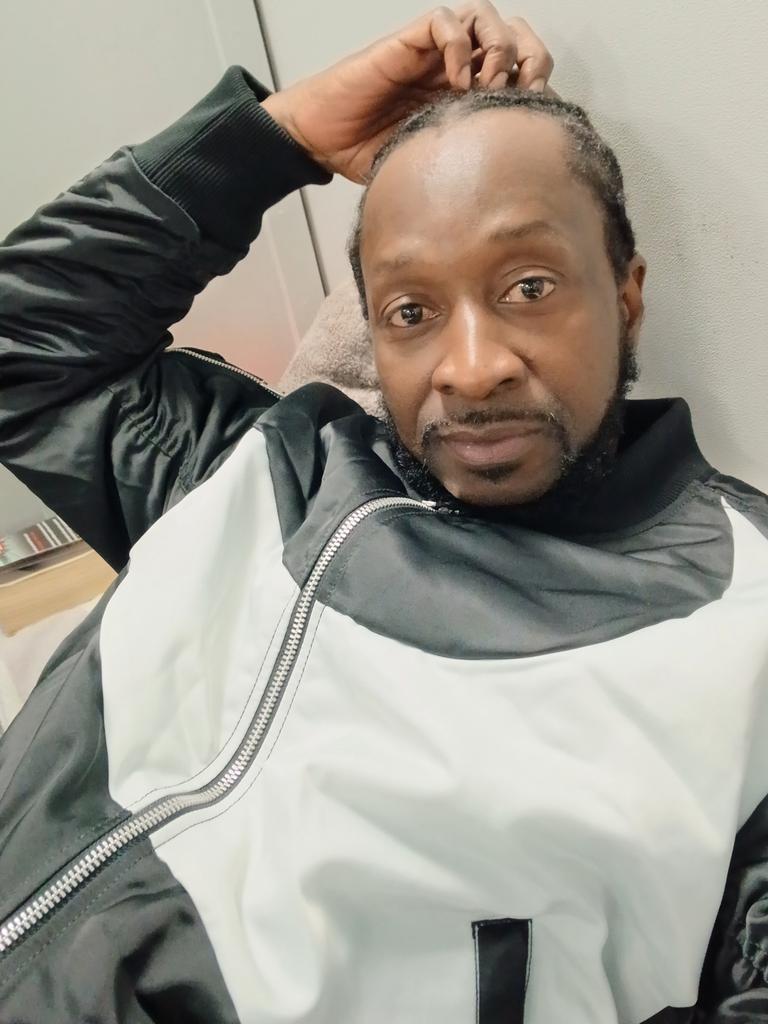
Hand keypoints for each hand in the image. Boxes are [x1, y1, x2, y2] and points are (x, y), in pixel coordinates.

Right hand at [261, 2, 553, 182]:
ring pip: (485, 18)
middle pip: (514, 37)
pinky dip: (459, 44)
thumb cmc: (369, 155)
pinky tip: (456, 82)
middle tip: (520, 95)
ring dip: (498, 47)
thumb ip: (465, 167)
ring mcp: (432, 54)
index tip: (534, 121)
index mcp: (467, 96)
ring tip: (489, 85)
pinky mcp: (407, 44)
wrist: (321, 142)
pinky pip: (445, 22)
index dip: (537, 87)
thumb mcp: (431, 169)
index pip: (521, 72)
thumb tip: (509, 195)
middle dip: (529, 60)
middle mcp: (454, 69)